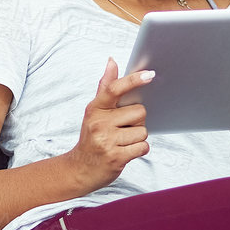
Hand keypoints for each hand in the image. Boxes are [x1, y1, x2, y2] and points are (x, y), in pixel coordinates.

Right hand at [64, 57, 152, 191]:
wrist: (80, 169)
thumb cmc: (92, 137)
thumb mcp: (94, 112)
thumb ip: (105, 87)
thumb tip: (112, 61)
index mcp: (95, 109)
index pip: (114, 89)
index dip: (133, 80)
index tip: (149, 74)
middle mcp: (99, 123)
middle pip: (139, 112)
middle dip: (138, 121)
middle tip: (123, 129)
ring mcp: (107, 141)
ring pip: (143, 131)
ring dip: (138, 138)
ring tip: (122, 142)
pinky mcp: (116, 157)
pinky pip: (143, 147)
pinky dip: (139, 150)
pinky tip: (126, 151)